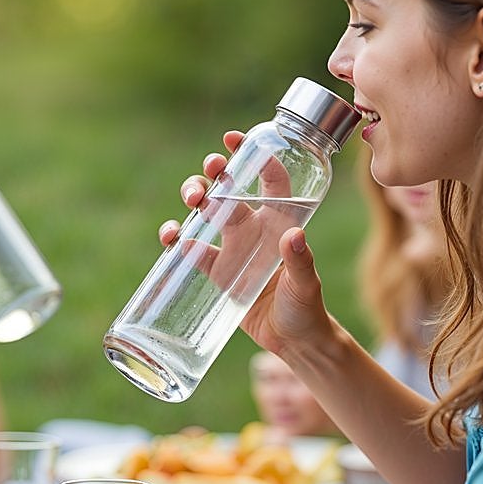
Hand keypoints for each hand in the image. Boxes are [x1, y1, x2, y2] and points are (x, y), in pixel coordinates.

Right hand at [158, 133, 333, 355]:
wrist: (293, 344)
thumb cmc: (308, 310)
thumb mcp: (306, 285)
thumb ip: (301, 262)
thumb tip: (293, 235)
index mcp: (279, 222)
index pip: (270, 179)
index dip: (256, 155)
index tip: (235, 139)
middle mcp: (254, 228)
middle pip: (229, 188)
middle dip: (213, 174)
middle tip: (209, 171)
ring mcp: (232, 248)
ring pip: (205, 211)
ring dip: (193, 198)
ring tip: (190, 202)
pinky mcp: (215, 270)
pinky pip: (190, 247)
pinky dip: (178, 239)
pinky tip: (174, 239)